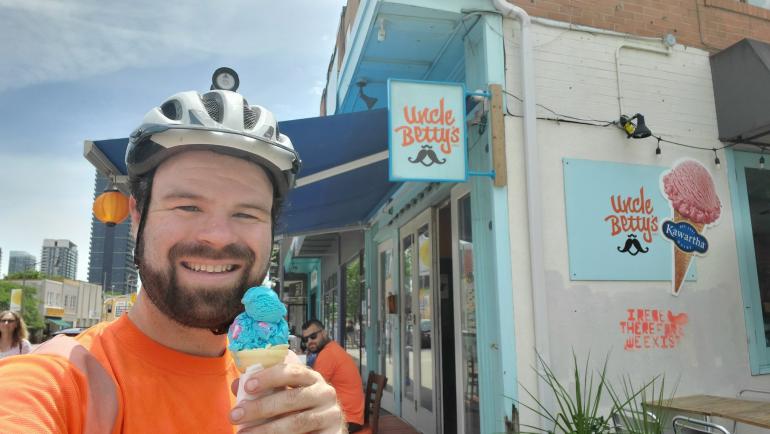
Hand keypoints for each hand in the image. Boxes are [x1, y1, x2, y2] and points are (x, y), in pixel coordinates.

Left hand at [229, 359, 344, 432]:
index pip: (292, 372)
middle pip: (292, 399)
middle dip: (260, 407)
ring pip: (297, 422)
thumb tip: (238, 386)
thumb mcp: (286, 395)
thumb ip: (264, 389)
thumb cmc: (301, 409)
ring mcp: (330, 414)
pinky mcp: (332, 433)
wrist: (327, 429)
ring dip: (267, 429)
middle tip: (235, 415)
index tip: (247, 386)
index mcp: (312, 378)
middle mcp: (324, 393)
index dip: (269, 377)